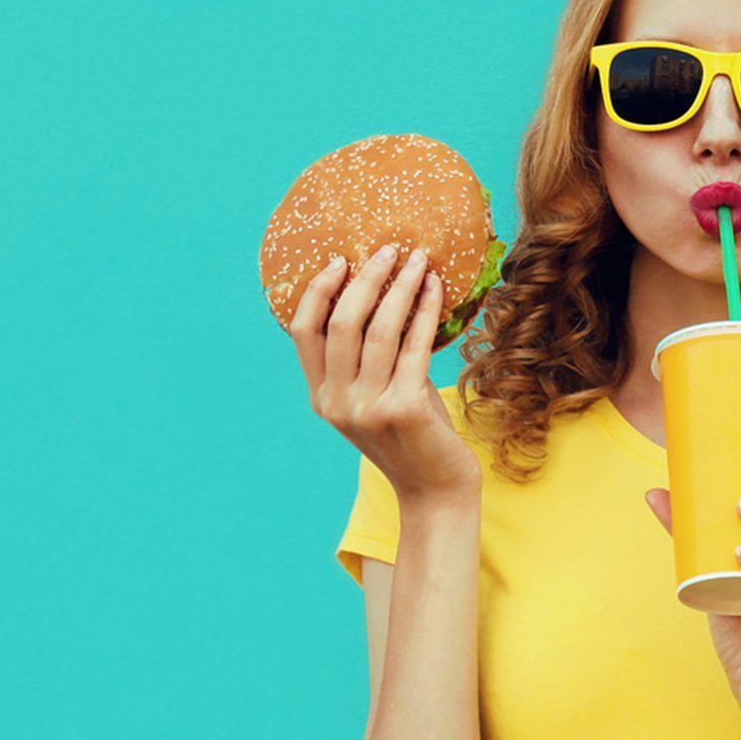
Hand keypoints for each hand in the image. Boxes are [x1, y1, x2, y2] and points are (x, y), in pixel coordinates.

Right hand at [289, 244, 480, 510]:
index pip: (304, 333)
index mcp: (322, 398)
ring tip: (419, 260)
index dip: (318, 291)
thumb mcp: (377, 399)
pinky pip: (415, 346)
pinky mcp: (404, 409)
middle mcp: (337, 403)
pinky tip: (436, 290)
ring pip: (380, 330)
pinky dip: (426, 311)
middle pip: (342, 323)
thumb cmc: (413, 437)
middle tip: (389, 249)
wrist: (436, 490)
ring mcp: (369, 408)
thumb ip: (371, 360)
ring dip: (400, 287)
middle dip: (365, 278)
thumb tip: (386, 293)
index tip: (340, 260)